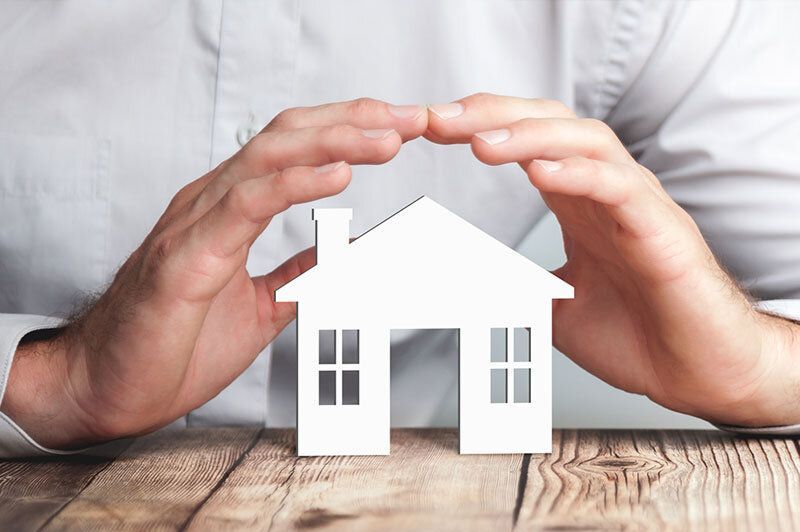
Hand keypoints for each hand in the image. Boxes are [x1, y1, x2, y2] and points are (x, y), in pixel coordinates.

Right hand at [2, 99, 427, 447]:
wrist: (112, 387)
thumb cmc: (175, 342)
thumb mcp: (261, 305)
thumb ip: (301, 272)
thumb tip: (349, 252)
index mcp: (229, 210)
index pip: (293, 148)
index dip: (348, 130)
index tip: (400, 127)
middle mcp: (212, 203)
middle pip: (287, 136)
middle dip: (353, 121)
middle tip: (409, 119)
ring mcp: (195, 224)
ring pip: (268, 158)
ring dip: (334, 142)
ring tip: (387, 139)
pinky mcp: (186, 258)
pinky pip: (245, 206)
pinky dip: (295, 185)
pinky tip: (338, 176)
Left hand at [427, 93, 799, 426]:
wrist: (696, 372)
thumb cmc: (638, 334)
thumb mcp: (554, 307)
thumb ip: (516, 287)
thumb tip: (468, 285)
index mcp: (577, 202)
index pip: (527, 142)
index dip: (479, 128)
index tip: (431, 128)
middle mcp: (604, 192)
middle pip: (550, 123)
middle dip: (492, 115)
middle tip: (437, 120)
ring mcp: (635, 205)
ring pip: (587, 141)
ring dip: (529, 135)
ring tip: (481, 142)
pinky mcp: (661, 230)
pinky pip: (619, 187)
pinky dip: (580, 174)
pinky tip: (541, 172)